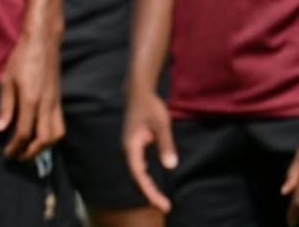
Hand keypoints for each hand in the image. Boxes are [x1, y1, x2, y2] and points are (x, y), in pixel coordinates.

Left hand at [0, 29, 63, 159]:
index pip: (24, 133)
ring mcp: (55, 103)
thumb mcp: (6, 80)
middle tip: (18, 156)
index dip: (15, 147)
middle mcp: (46, 105)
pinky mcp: (59, 100)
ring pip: (57, 135)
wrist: (42, 42)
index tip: (7, 153)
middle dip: (31, 153)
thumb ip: (5, 106)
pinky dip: (51, 136)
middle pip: (44, 139)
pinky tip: (40, 135)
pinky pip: (59, 125)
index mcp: (31, 100)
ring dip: (44, 147)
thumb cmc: (21, 58)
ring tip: (30, 149)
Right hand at [123, 88, 177, 212]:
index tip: (161, 203)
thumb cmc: (150, 106)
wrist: (138, 92)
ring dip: (147, 187)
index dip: (150, 191)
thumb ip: (166, 145)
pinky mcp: (133, 145)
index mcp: (131, 147)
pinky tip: (152, 183)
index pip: (139, 176)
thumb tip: (171, 166)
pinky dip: (145, 178)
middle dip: (150, 194)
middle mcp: (127, 150)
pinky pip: (137, 167)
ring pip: (136, 174)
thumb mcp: (161, 125)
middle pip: (136, 178)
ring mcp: (129, 148)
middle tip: (166, 206)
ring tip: (160, 200)